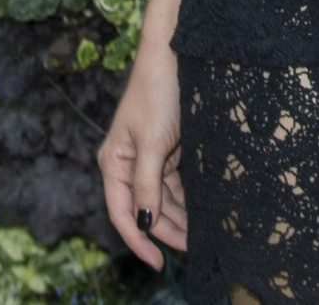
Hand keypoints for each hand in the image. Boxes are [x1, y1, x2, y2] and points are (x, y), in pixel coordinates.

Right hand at [98, 46, 189, 269]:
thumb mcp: (153, 143)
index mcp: (115, 162)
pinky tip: (203, 210)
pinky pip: (175, 183)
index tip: (158, 263)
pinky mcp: (167, 149)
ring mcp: (148, 157)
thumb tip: (145, 222)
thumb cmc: (157, 93)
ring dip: (179, 216)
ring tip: (204, 233)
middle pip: (145, 209)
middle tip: (194, 248)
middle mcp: (128, 162)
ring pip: (162, 199)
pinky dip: (187, 197)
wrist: (175, 54)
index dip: (139, 241)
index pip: (123, 213)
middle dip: (166, 231)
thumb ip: (148, 185)